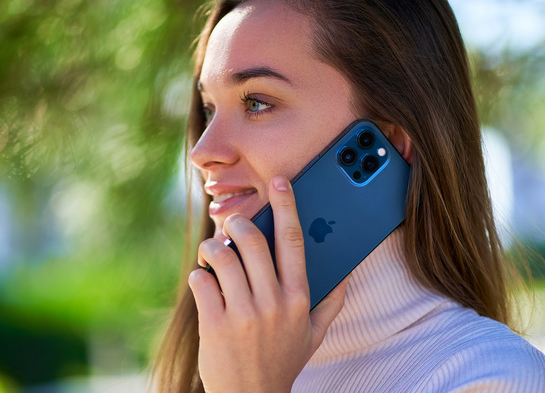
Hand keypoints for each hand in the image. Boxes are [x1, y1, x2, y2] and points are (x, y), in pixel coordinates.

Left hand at [188, 175, 347, 392]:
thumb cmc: (282, 362)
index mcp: (299, 298)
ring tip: (212, 253)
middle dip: (237, 223)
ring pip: (222, 256)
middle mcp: (274, 302)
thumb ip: (331, 302)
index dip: (287, 205)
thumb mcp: (313, 335)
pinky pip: (201, 281)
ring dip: (212, 247)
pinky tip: (204, 282)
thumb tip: (346, 272)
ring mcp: (243, 313)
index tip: (280, 181)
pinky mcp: (215, 324)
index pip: (294, 240)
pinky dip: (199, 275)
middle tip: (232, 225)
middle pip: (252, 239)